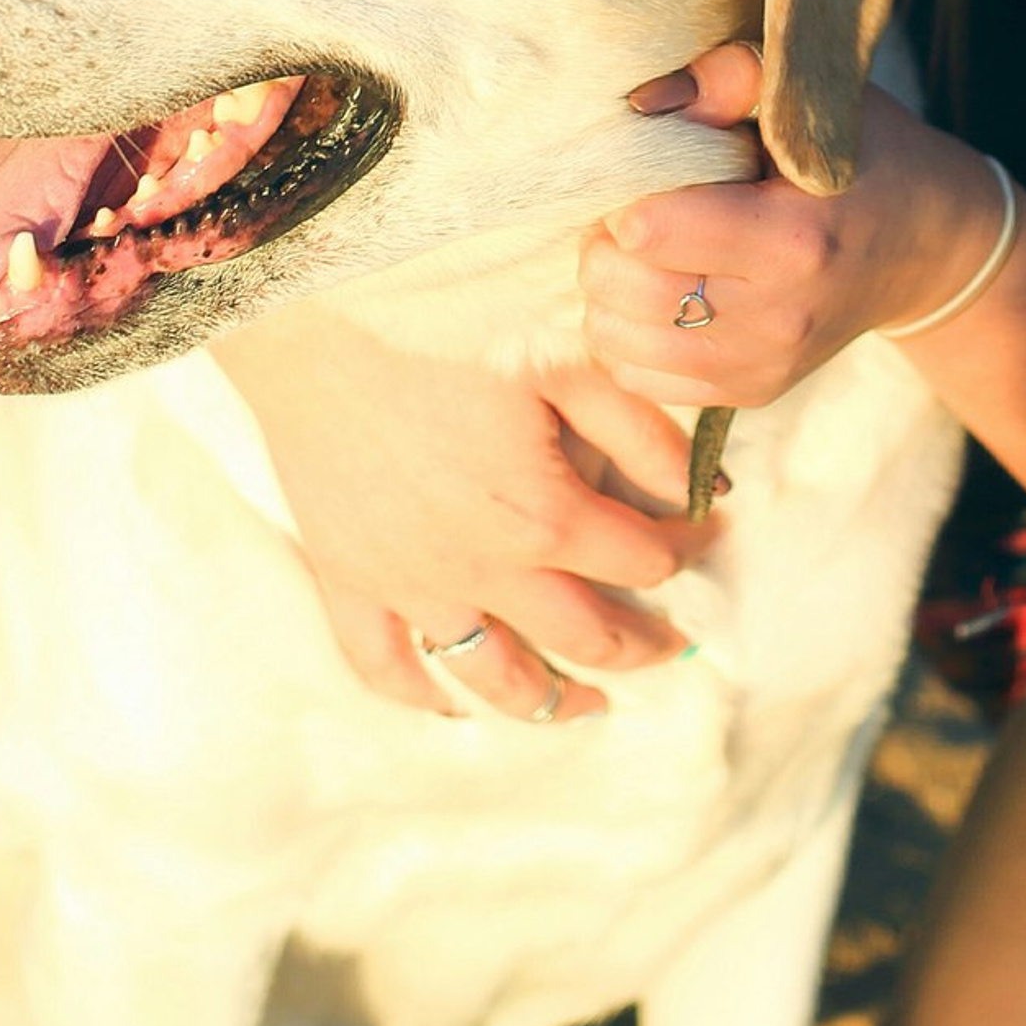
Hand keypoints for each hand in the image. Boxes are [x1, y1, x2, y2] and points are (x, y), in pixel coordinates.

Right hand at [221, 318, 715, 723]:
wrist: (317, 318)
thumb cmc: (445, 320)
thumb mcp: (565, 354)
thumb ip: (640, 426)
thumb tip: (704, 485)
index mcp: (543, 516)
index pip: (641, 558)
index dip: (684, 546)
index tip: (708, 529)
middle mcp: (481, 571)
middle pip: (583, 635)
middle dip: (643, 643)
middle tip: (677, 642)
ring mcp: (409, 586)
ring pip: (493, 676)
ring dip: (553, 701)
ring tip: (593, 706)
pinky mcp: (347, 578)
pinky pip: (384, 666)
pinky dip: (422, 696)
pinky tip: (451, 708)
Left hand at [583, 42, 1009, 408]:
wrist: (927, 249)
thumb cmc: (864, 158)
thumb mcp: (815, 102)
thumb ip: (731, 78)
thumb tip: (641, 104)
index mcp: (793, 240)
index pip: (649, 230)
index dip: (628, 191)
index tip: (650, 170)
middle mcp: (778, 317)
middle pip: (623, 287)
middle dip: (605, 241)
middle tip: (634, 208)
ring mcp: (764, 364)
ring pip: (615, 339)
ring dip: (607, 291)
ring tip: (643, 252)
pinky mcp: (751, 392)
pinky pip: (638, 377)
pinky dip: (624, 335)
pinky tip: (656, 294)